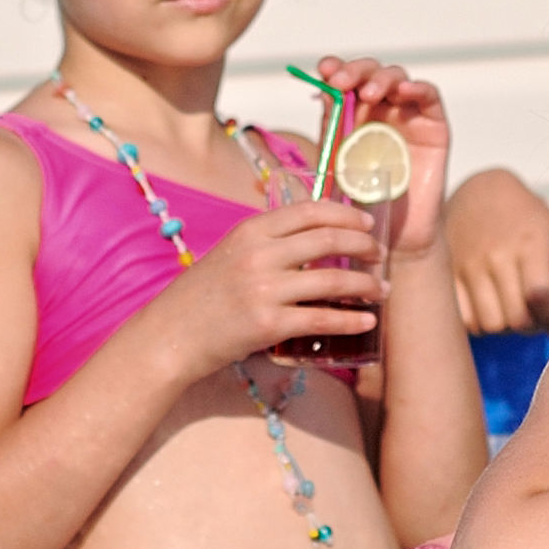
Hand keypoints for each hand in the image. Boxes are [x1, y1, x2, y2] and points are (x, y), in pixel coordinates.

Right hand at [133, 200, 384, 379]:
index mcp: (250, 231)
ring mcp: (264, 290)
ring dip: (367, 285)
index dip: (346, 216)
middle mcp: (258, 255)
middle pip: (329, 241)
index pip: (310, 211)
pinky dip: (351, 320)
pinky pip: (323, 319)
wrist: (167, 337)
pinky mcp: (268, 324)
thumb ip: (268, 244)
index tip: (366, 225)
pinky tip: (368, 320)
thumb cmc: (202, 297)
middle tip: (379, 255)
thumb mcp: (230, 254)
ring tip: (381, 290)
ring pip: (334, 281)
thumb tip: (316, 239)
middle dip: (364, 247)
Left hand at [309, 56, 450, 255]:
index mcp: (352, 115)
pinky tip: (405, 91)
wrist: (393, 235)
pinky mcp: (434, 127)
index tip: (324, 71)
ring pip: (398, 78)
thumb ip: (332, 129)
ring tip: (370, 93)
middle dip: (355, 71)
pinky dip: (418, 88)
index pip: (345, 80)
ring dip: (382, 78)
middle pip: (370, 73)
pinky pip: (430, 97)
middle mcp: (380, 110)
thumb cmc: (362, 203)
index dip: (335, 68)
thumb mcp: (337, 162)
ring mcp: (408, 116)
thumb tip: (323, 93)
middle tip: (341, 82)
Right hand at [446, 168, 548, 333]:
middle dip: (532, 327)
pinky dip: (477, 324)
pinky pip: (462, 318)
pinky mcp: (447, 273)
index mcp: (529, 246)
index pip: (539, 297)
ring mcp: (468, 266)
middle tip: (538, 319)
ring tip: (513, 313)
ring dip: (505, 328)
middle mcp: (497, 256)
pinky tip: (489, 310)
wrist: (479, 188)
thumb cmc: (525, 213)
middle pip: (516, 318)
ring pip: (490, 323)